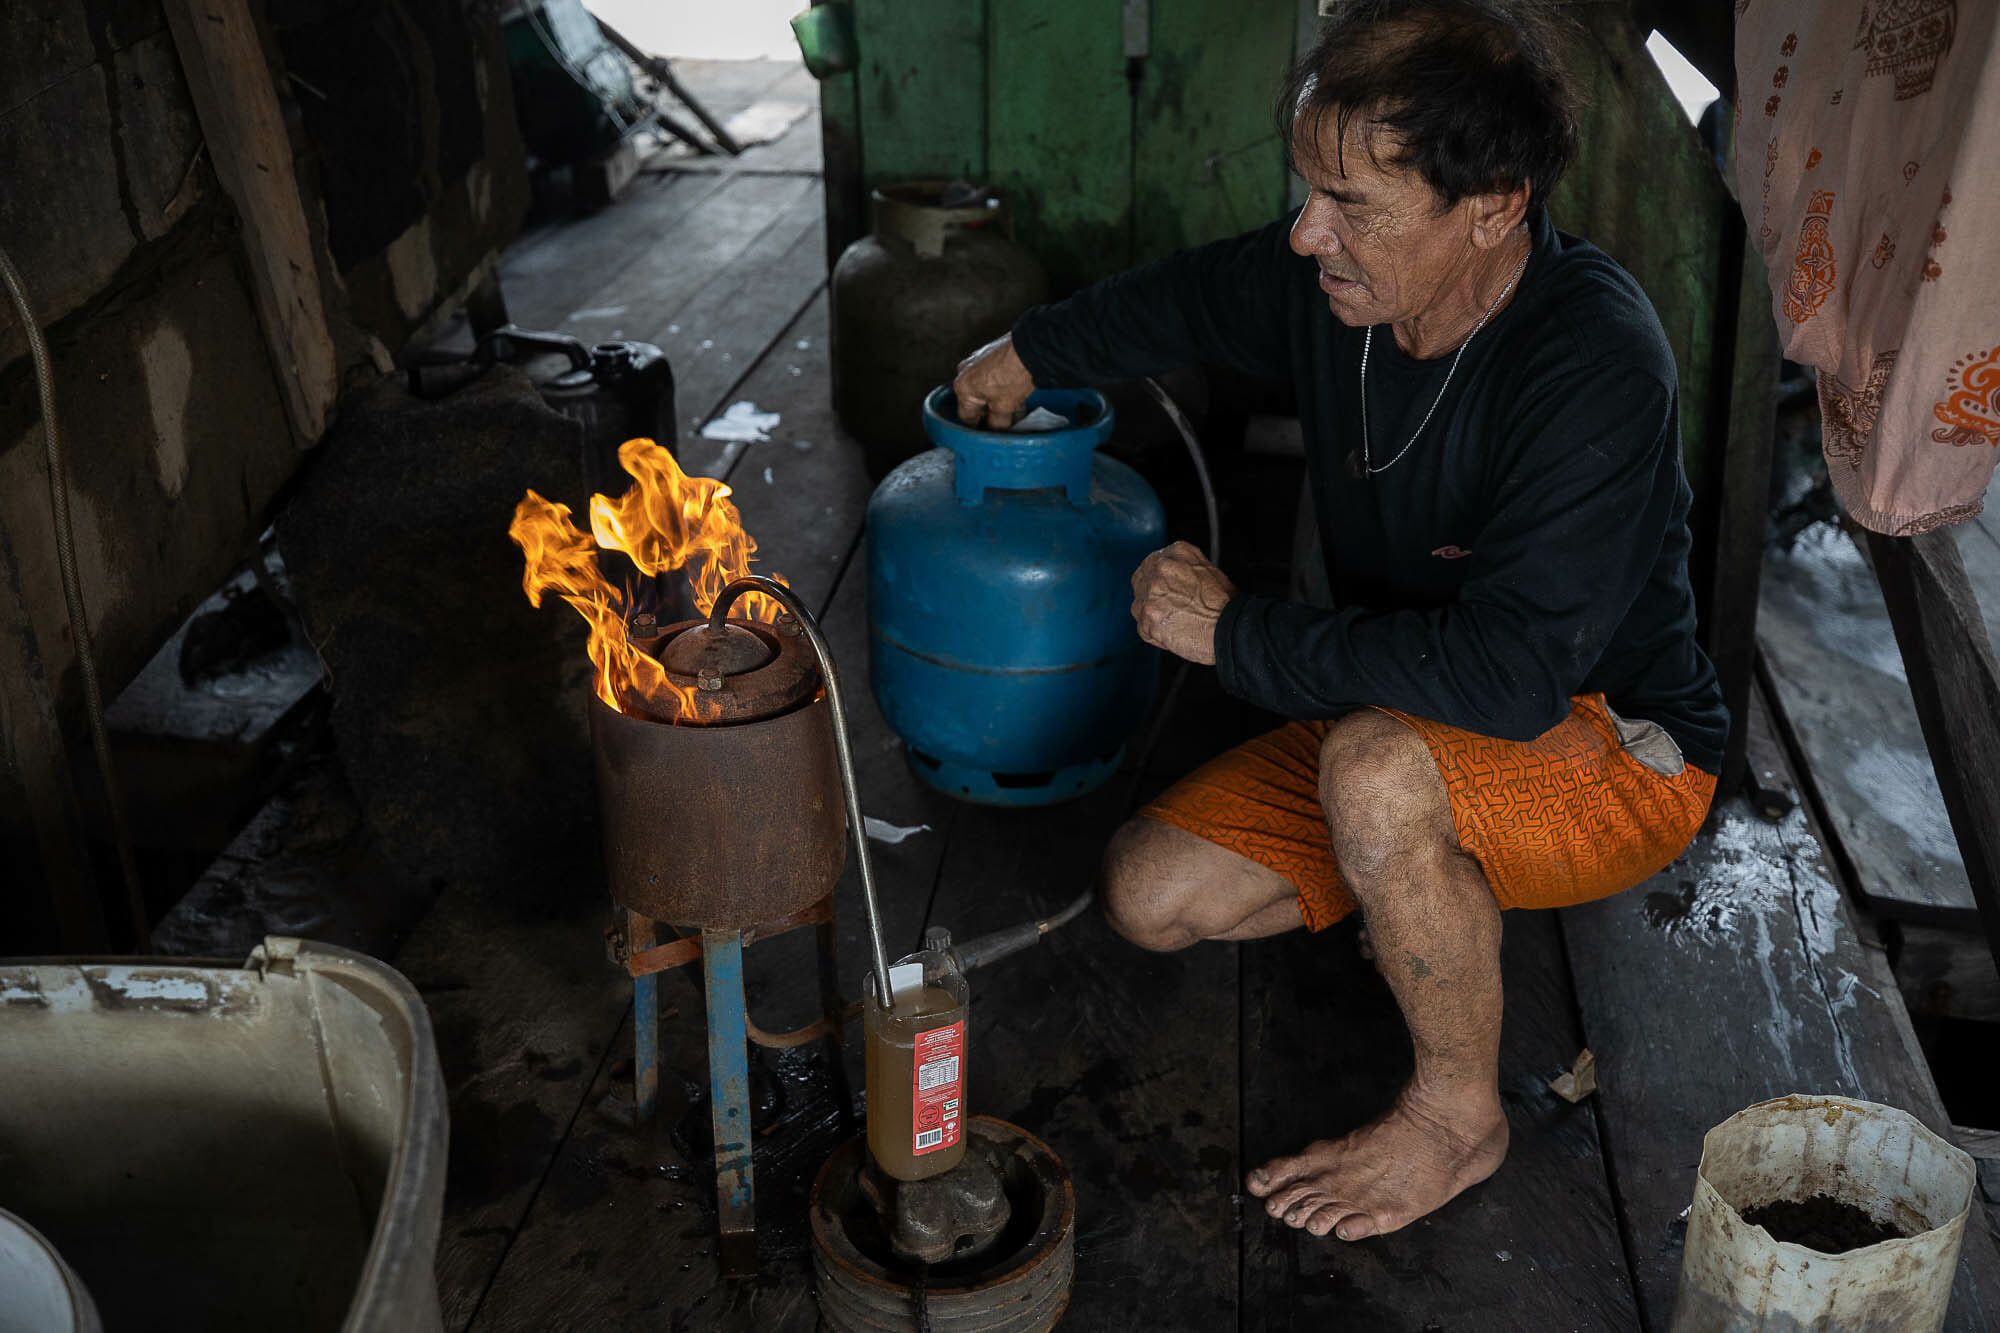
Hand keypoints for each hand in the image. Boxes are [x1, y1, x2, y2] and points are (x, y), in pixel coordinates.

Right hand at [952, 335, 1035, 427]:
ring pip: (985, 389)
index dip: (979, 429)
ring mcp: (976, 361)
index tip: (989, 434)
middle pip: (976, 402)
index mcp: (963, 388)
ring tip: (1015, 408)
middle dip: (990, 414)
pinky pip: (991, 377)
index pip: (966, 418)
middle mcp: (965, 373)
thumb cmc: (1014, 373)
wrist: (1031, 348)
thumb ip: (997, 424)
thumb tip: (996, 430)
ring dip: (997, 401)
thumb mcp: (1004, 407)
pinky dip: (1000, 387)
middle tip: (1005, 423)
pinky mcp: (989, 354)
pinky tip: (1016, 393)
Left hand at [1131, 541, 1233, 665]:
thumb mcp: (1207, 570)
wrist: (1229, 629)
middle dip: (1150, 596)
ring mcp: (1152, 593)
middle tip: (1167, 609)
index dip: (1155, 579)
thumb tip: (1169, 576)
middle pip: (1140, 582)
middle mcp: (1161, 569)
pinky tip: (1174, 634)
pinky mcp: (1148, 618)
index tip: (1161, 590)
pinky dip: (1156, 635)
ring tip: (1176, 623)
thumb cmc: (1225, 605)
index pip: (1151, 563)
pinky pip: (1144, 628)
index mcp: (1176, 554)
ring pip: (1139, 606)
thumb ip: (1182, 567)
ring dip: (1152, 616)